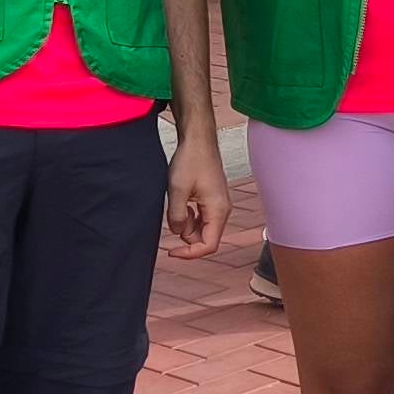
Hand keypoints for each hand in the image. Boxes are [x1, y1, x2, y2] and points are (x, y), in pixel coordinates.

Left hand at [164, 138, 230, 257]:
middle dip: (186, 234)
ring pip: (202, 228)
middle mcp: (222, 210)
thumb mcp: (177, 190)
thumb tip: (178, 233)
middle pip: (205, 238)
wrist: (198, 139)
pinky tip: (183, 200)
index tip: (171, 252)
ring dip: (187, 223)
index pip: (209, 245)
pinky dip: (190, 215)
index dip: (189, 253)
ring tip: (178, 202)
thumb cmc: (191, 160)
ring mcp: (219, 204)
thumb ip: (177, 217)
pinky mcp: (213, 199)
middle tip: (173, 216)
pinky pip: (201, 217)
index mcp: (218, 210)